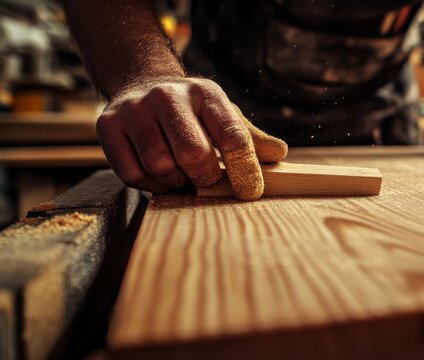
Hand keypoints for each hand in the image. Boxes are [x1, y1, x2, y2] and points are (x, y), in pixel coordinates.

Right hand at [97, 77, 286, 199]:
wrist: (142, 88)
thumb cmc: (192, 113)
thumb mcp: (224, 116)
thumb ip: (250, 138)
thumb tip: (279, 154)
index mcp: (206, 93)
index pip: (233, 135)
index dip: (245, 169)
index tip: (250, 192)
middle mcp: (167, 96)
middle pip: (194, 155)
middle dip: (206, 178)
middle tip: (207, 181)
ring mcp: (134, 109)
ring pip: (161, 167)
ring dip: (177, 183)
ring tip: (183, 176)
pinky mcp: (108, 126)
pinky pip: (133, 174)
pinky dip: (152, 186)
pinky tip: (161, 178)